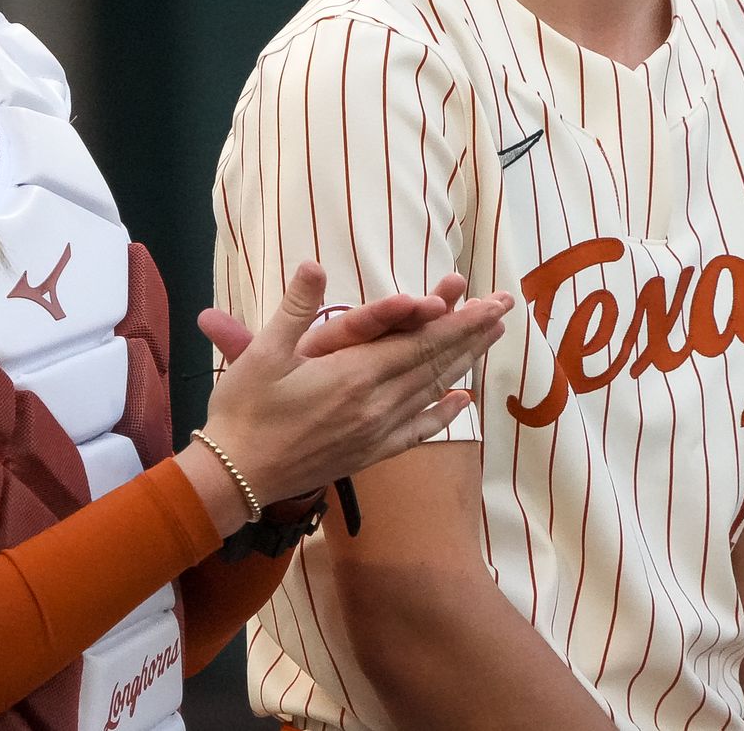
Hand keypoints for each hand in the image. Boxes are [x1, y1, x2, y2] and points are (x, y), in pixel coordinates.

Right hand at [193, 264, 511, 508]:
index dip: (460, 320)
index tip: (492, 303)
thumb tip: (314, 265)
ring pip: (432, 391)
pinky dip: (442, 413)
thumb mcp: (262, 353)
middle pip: (435, 362)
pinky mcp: (369, 453)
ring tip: (492, 340)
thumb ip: (295, 309)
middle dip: (473, 333)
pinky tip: (461, 402)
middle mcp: (375, 403)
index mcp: (353, 374)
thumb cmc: (245, 411)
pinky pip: (416, 430)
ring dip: (464, 363)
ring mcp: (376, 431)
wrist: (237, 478)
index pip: (421, 341)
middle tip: (506, 309)